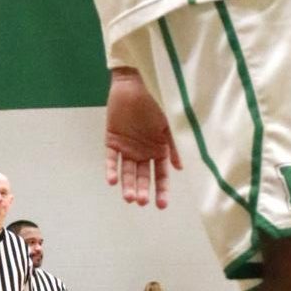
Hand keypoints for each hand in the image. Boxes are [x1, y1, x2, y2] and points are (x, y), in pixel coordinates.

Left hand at [106, 67, 181, 207]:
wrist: (136, 84)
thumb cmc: (156, 102)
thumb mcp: (169, 125)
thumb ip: (173, 146)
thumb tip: (180, 169)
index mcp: (159, 149)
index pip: (160, 175)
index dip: (161, 190)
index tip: (161, 205)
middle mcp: (143, 152)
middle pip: (143, 176)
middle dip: (142, 190)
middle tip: (141, 201)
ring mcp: (127, 148)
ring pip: (127, 171)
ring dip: (127, 184)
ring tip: (128, 197)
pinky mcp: (112, 140)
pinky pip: (110, 158)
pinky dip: (111, 169)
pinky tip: (112, 181)